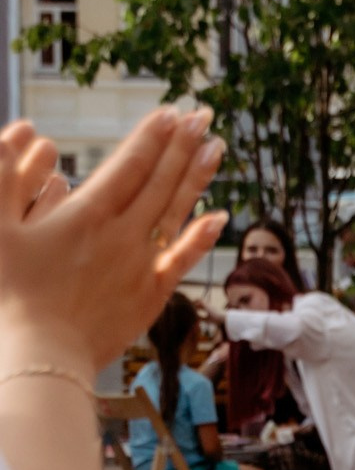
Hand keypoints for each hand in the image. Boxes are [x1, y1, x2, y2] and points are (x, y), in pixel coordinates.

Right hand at [0, 109, 223, 370]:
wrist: (42, 356)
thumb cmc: (11, 294)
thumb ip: (4, 177)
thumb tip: (20, 131)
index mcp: (88, 214)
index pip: (130, 163)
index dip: (152, 136)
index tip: (170, 112)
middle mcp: (123, 234)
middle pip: (160, 180)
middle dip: (182, 144)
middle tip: (203, 115)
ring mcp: (141, 265)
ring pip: (177, 211)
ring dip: (197, 176)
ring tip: (217, 146)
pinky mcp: (151, 296)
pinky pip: (182, 260)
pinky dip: (202, 236)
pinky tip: (219, 216)